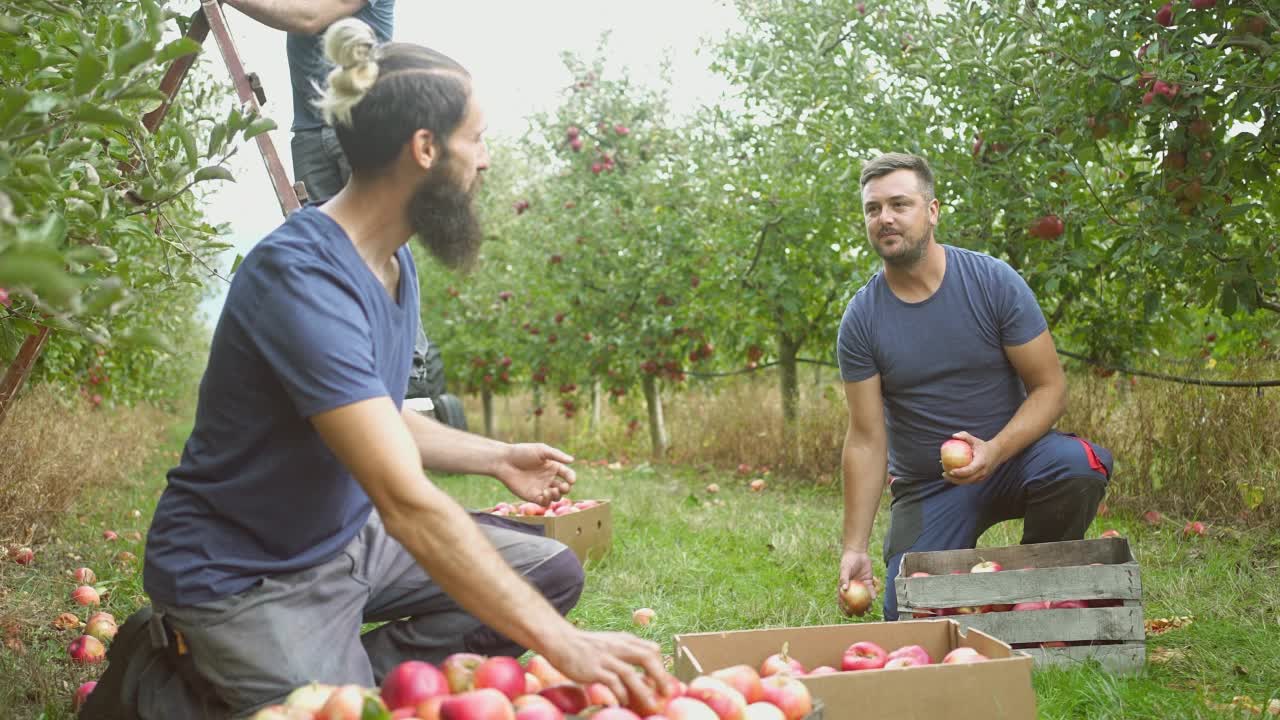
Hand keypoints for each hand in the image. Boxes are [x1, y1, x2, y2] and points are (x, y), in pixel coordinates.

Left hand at [495, 443, 574, 504]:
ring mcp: (541, 488)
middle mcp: (548, 478)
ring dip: (557, 495)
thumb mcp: (541, 450)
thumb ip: (557, 455)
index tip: (571, 479)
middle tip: (563, 487)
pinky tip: (544, 494)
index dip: (571, 478)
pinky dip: (547, 501)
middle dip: (566, 489)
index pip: (567, 474)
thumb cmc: (522, 452)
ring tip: (551, 490)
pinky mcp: (532, 496)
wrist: (504, 462)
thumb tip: (572, 460)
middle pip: (564, 488)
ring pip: (556, 497)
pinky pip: (544, 502)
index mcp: (553, 467)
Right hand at [542, 629, 675, 708]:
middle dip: (661, 676)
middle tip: (667, 693)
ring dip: (643, 690)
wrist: (561, 641)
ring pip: (630, 673)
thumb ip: (626, 653)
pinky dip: (620, 694)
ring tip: (651, 704)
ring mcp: (605, 657)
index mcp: (624, 640)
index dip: (662, 665)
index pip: (651, 649)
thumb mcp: (610, 644)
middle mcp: (618, 647)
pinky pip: (612, 682)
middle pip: (647, 657)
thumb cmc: (587, 647)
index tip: (665, 681)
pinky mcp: (593, 669)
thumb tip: (643, 674)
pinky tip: (623, 703)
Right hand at [838, 548, 876, 614]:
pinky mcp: (868, 582)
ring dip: (867, 605)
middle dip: (858, 611)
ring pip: (864, 599)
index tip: (849, 615)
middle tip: (861, 615)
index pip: (843, 601)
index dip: (845, 609)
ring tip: (869, 610)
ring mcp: (861, 586)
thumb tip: (843, 590)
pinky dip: (872, 595)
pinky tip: (874, 598)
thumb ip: (843, 579)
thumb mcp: (844, 570)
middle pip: (854, 602)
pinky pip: (870, 590)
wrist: (858, 553)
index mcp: (844, 588)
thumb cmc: (848, 561)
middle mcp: (853, 589)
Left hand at [942, 431, 999, 484]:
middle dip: (954, 479)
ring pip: (967, 482)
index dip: (959, 473)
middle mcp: (983, 472)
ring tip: (945, 475)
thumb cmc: (983, 446)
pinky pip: (969, 481)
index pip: (970, 470)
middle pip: (967, 479)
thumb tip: (953, 436)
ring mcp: (982, 477)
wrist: (998, 453)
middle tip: (944, 474)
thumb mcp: (975, 440)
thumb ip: (965, 436)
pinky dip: (960, 479)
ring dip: (956, 481)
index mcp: (981, 462)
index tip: (950, 471)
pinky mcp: (981, 479)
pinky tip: (952, 475)